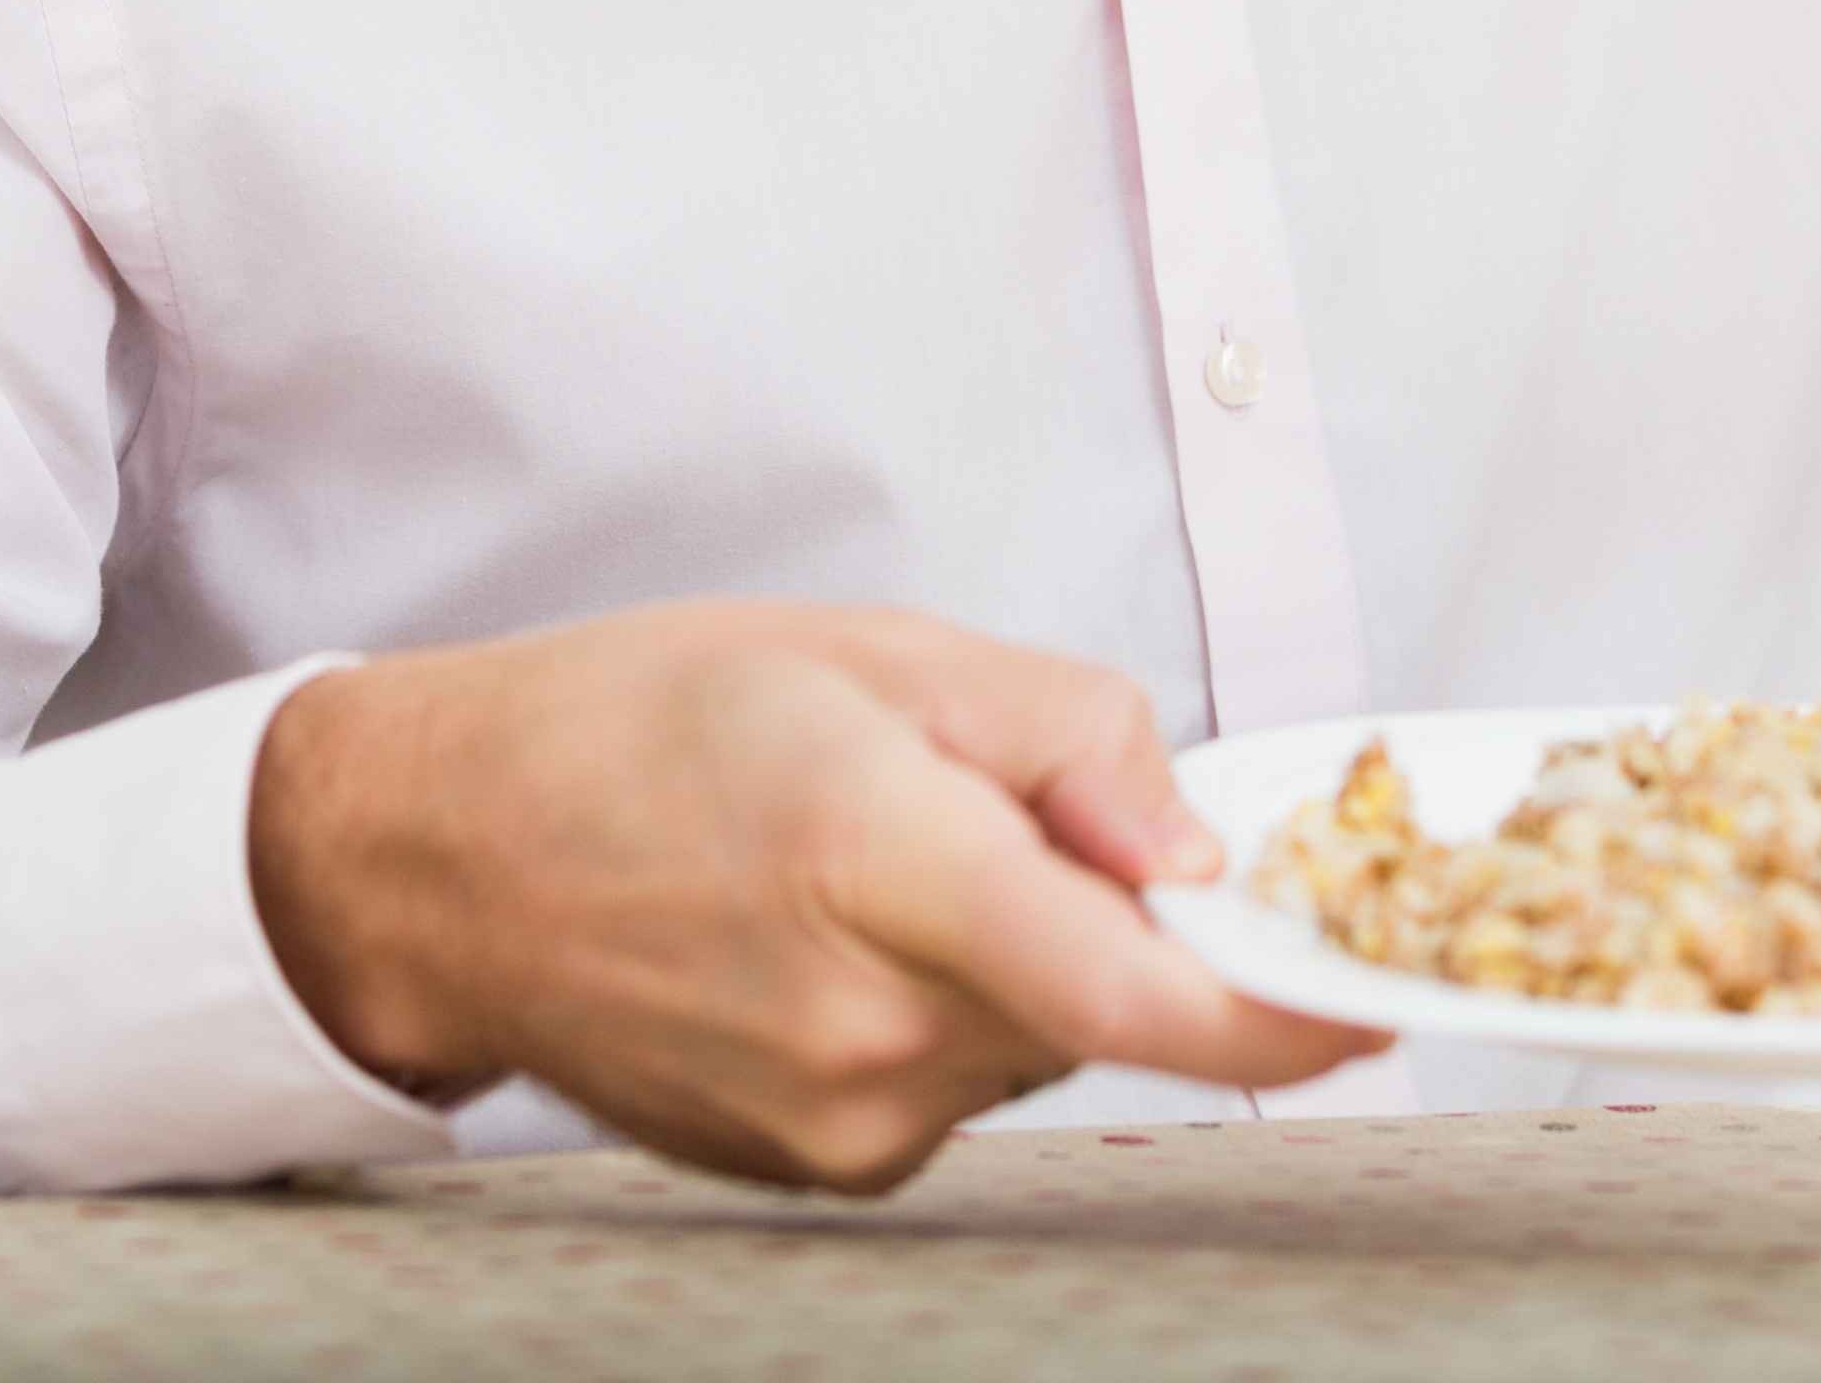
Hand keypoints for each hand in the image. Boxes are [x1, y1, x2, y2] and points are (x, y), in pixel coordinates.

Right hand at [246, 600, 1382, 1191]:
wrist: (442, 858)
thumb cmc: (639, 721)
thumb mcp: (874, 653)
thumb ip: (1069, 736)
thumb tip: (1196, 852)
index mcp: (884, 865)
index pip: (1142, 992)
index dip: (1286, 1010)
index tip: (1378, 993)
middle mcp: (867, 1028)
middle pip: (1105, 999)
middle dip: (1114, 911)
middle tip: (1018, 808)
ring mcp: (834, 1120)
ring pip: (1035, 1041)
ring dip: (1024, 958)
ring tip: (886, 854)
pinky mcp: (812, 1168)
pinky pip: (956, 1084)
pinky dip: (948, 1008)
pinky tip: (836, 932)